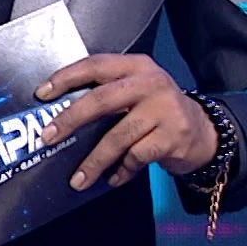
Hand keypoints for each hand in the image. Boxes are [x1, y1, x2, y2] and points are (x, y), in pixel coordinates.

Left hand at [35, 54, 216, 190]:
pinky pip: (136, 157)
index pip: (95, 65)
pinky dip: (121, 171)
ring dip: (94, 161)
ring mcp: (164, 109)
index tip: (42, 94)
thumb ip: (108, 94)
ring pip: (118, 137)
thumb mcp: (137, 90)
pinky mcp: (174, 136)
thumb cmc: (157, 110)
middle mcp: (151, 83)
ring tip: (78, 180)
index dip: (66, 78)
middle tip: (49, 137)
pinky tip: (113, 178)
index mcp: (136, 66)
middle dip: (71, 120)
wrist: (204, 131)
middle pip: (102, 100)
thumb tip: (61, 116)